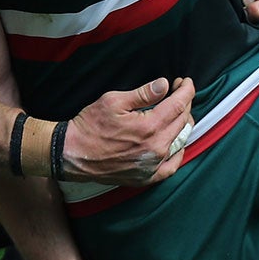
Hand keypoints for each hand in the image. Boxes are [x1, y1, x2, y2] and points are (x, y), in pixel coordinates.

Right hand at [62, 76, 195, 185]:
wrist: (72, 154)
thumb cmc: (89, 126)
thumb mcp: (113, 101)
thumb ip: (143, 94)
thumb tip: (164, 85)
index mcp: (149, 127)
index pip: (179, 105)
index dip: (186, 90)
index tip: (184, 82)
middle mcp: (155, 148)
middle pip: (183, 121)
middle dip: (184, 103)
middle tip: (177, 92)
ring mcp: (152, 165)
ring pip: (181, 141)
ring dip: (183, 123)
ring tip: (177, 112)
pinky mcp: (146, 177)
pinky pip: (173, 165)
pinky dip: (179, 151)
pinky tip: (176, 142)